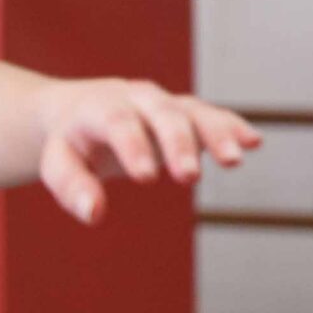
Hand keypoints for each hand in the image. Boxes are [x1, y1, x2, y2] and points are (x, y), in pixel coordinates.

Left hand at [34, 79, 258, 224]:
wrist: (78, 109)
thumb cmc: (71, 142)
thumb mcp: (58, 162)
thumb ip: (71, 186)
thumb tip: (93, 213)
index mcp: (98, 108)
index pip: (117, 121)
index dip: (133, 146)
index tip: (146, 178)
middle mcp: (135, 99)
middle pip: (162, 114)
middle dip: (178, 144)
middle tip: (189, 178)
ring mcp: (163, 103)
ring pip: (192, 111)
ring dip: (216, 133)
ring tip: (234, 161)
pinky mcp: (184, 113)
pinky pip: (211, 115)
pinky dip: (231, 126)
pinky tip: (254, 142)